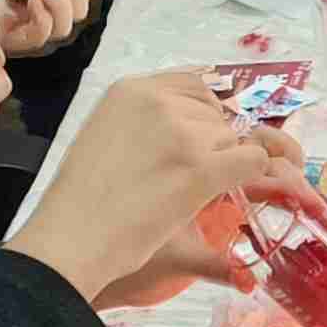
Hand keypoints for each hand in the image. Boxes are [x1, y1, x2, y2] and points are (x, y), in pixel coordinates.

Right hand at [13, 66, 305, 308]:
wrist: (71, 239)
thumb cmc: (82, 201)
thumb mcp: (105, 137)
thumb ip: (145, 123)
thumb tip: (195, 124)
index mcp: (131, 90)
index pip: (194, 86)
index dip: (207, 115)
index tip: (206, 140)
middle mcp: (159, 102)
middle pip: (216, 115)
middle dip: (217, 145)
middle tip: (201, 177)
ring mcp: (183, 133)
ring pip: (234, 138)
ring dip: (229, 165)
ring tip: (197, 194)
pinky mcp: (201, 169)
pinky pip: (252, 159)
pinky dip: (256, 175)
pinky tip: (241, 192)